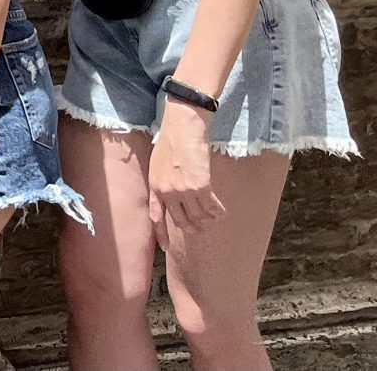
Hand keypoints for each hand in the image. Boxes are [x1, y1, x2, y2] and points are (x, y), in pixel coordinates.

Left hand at [147, 103, 223, 245]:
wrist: (183, 126)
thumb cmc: (171, 140)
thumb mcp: (157, 163)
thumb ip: (163, 182)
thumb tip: (172, 197)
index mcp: (155, 187)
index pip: (156, 217)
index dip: (161, 235)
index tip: (165, 248)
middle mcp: (168, 193)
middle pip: (182, 221)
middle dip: (193, 228)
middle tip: (202, 228)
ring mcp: (184, 191)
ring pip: (199, 217)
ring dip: (208, 221)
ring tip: (214, 220)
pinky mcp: (201, 186)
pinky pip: (212, 207)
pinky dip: (218, 211)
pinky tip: (221, 212)